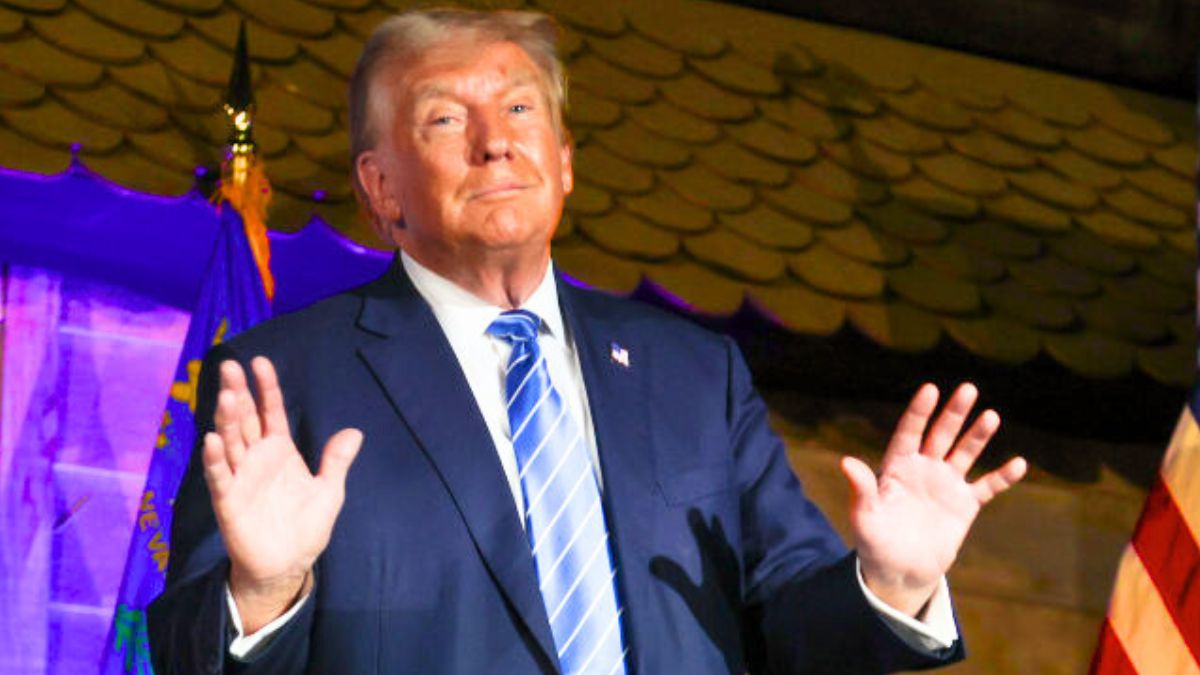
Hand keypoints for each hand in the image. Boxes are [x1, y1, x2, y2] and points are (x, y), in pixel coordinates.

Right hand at [202, 356, 362, 632]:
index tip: (260, 362)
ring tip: (225, 395)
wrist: (289, 564)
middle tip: (230, 366)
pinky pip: (220, 477)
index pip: (270, 412)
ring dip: (226, 420)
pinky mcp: (229, 501)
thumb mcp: (329, 490)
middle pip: (245, 420)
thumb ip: (336, 460)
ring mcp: (241, 478)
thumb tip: (355, 432)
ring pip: (231, 442)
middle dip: (238, 394)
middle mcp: (257, 459)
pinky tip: (212, 439)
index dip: (266, 388)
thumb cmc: (306, 526)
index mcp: (280, 451)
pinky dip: (216, 459)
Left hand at [840, 383, 1025, 616]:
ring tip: (991, 416)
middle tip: (968, 388)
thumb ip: (861, 489)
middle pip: (941, 435)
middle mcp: (923, 469)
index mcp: (897, 467)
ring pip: (964, 453)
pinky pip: (987, 487)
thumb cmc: (874, 542)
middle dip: (954, 413)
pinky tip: (1019, 463)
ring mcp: (945, 485)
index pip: (909, 432)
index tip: (930, 389)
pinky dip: (1002, 477)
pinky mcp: (964, 505)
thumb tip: (846, 462)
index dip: (919, 412)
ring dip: (977, 436)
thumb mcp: (864, 516)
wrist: (899, 571)